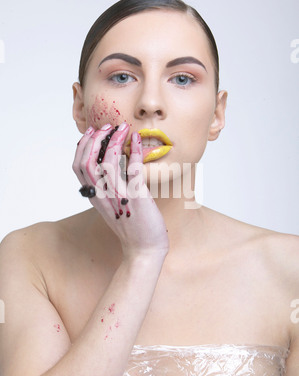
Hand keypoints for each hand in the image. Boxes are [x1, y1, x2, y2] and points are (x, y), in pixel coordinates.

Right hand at [72, 123, 168, 258]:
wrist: (144, 249)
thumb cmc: (131, 225)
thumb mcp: (112, 205)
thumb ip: (106, 186)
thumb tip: (109, 162)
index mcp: (94, 196)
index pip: (78, 167)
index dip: (83, 146)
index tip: (92, 131)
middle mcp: (102, 196)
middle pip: (87, 162)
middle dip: (96, 139)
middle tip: (108, 126)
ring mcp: (118, 197)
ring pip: (107, 163)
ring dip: (114, 141)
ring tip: (123, 128)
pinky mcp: (136, 199)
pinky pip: (133, 170)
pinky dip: (134, 151)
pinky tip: (137, 139)